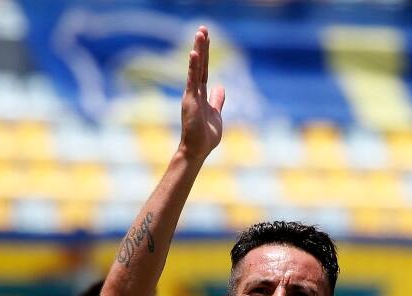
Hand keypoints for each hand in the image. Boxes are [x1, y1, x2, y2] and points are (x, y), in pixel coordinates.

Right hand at [179, 27, 224, 159]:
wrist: (198, 151)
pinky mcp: (190, 100)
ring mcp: (191, 95)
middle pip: (200, 65)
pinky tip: (194, 53)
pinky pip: (192, 80)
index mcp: (201, 94)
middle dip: (202, 47)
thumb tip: (221, 87)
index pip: (205, 70)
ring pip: (196, 68)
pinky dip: (193, 66)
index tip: (207, 38)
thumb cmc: (205, 135)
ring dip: (198, 50)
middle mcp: (194, 92)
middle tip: (203, 28)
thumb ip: (217, 100)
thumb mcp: (216, 114)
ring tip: (200, 33)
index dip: (206, 55)